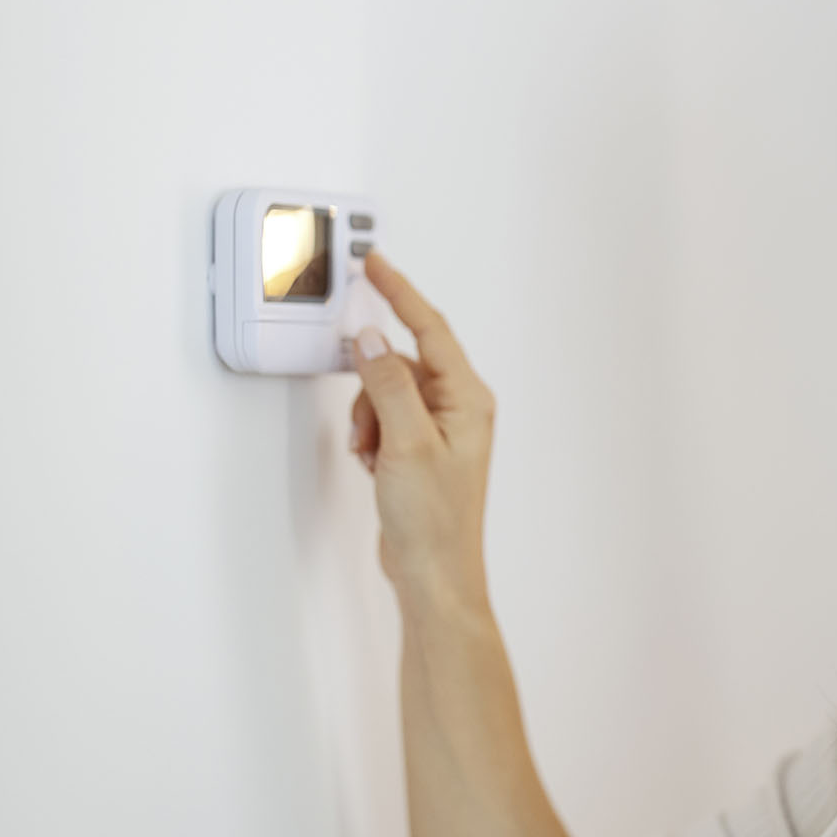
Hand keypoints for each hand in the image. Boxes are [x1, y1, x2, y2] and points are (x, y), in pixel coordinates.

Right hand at [347, 248, 496, 611]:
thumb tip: (370, 340)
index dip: (400, 293)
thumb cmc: (434, 519)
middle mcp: (459, 407)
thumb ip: (386, 385)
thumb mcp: (406, 443)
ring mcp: (439, 428)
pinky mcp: (419, 448)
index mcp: (468, 398)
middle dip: (372, 390)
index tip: (375, 265)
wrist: (433, 571)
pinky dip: (370, 436)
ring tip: (375, 457)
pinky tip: (376, 466)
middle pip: (400, 364)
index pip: (430, 328)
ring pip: (385, 392)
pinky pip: (384, 418)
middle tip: (370, 428)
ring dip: (368, 419)